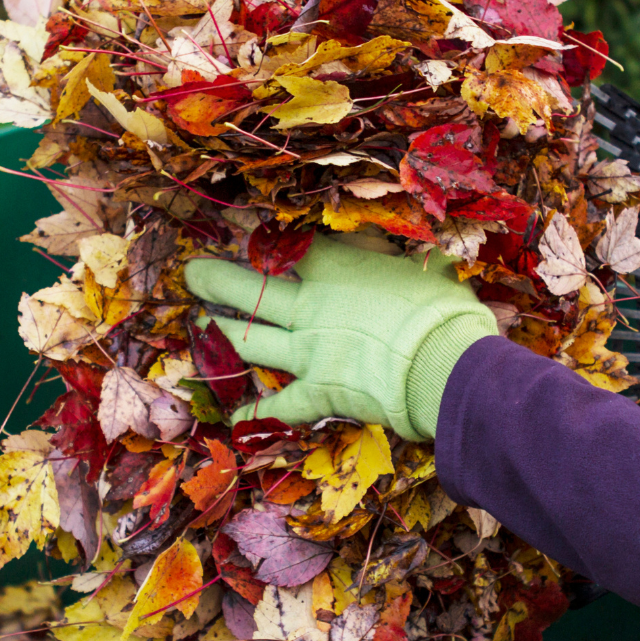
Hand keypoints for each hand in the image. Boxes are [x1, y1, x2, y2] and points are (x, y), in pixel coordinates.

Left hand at [184, 235, 499, 440]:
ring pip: (250, 340)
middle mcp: (311, 308)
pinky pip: (279, 407)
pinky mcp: (319, 392)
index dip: (256, 232)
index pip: (287, 244)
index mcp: (337, 269)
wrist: (446, 364)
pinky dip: (255, 414)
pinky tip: (233, 419)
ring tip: (201, 322)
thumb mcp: (421, 263)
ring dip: (222, 332)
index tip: (231, 220)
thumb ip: (390, 253)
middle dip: (216, 280)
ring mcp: (308, 353)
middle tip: (193, 273)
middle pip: (250, 290)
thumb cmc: (443, 308)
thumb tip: (379, 240)